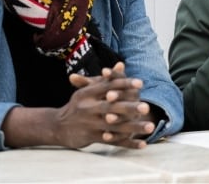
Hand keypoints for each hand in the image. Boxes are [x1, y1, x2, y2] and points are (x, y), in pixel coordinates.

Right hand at [1, 62, 154, 148]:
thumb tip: (121, 64)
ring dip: (134, 127)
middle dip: (130, 107)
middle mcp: (88, 108)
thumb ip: (106, 79)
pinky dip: (128, 143)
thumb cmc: (79, 104)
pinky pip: (113, 141)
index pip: (108, 87)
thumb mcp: (88, 90)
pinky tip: (143, 144)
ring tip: (151, 127)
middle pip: (112, 107)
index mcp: (88, 93)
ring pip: (115, 126)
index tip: (141, 83)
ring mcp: (89, 124)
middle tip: (147, 107)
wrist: (57, 126)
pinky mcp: (91, 137)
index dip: (124, 84)